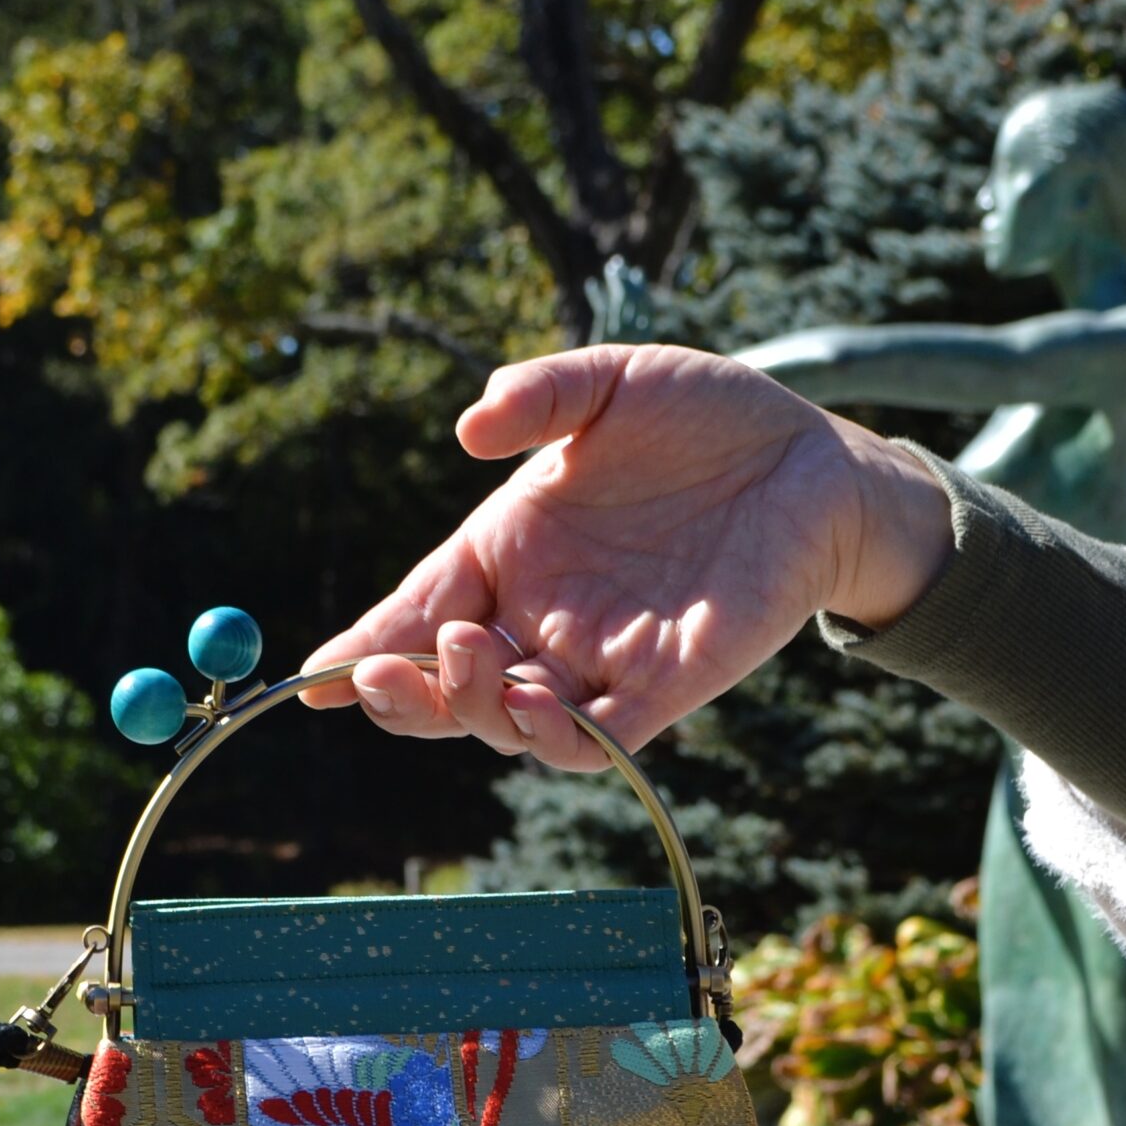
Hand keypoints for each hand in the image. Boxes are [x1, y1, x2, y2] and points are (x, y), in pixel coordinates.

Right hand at [299, 343, 951, 770]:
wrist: (813, 459)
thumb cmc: (704, 418)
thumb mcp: (613, 383)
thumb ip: (541, 394)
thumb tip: (472, 427)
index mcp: (504, 554)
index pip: (410, 617)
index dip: (358, 652)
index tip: (312, 675)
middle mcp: (539, 619)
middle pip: (446, 690)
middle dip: (403, 693)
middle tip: (386, 667)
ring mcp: (598, 661)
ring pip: (511, 724)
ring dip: (475, 709)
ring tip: (467, 656)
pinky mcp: (666, 688)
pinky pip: (602, 742)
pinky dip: (562, 741)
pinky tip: (540, 709)